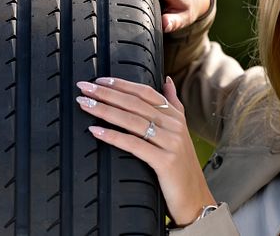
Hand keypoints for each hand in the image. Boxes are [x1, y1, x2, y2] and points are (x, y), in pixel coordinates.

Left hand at [76, 76, 215, 225]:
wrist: (196, 198)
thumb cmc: (182, 167)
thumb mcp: (181, 131)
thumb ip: (174, 104)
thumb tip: (167, 80)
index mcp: (175, 116)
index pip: (146, 92)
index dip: (122, 84)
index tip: (99, 80)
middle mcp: (174, 126)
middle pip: (135, 103)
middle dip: (107, 93)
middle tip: (84, 87)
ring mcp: (171, 143)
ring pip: (132, 121)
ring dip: (105, 110)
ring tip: (85, 104)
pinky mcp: (165, 161)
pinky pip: (134, 144)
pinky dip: (113, 136)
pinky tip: (95, 131)